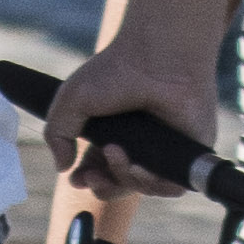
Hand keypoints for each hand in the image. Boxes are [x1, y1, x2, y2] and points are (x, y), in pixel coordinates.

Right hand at [39, 34, 216, 207]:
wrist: (157, 55)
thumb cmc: (117, 70)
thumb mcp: (71, 101)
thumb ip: (57, 134)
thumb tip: (62, 166)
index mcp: (112, 135)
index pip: (98, 170)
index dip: (86, 179)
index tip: (75, 178)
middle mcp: (138, 144)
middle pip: (119, 185)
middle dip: (101, 186)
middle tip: (92, 175)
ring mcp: (164, 149)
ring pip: (143, 187)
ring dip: (123, 179)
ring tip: (115, 152)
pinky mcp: (187, 151)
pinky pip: (172, 185)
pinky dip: (152, 183)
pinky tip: (139, 166)